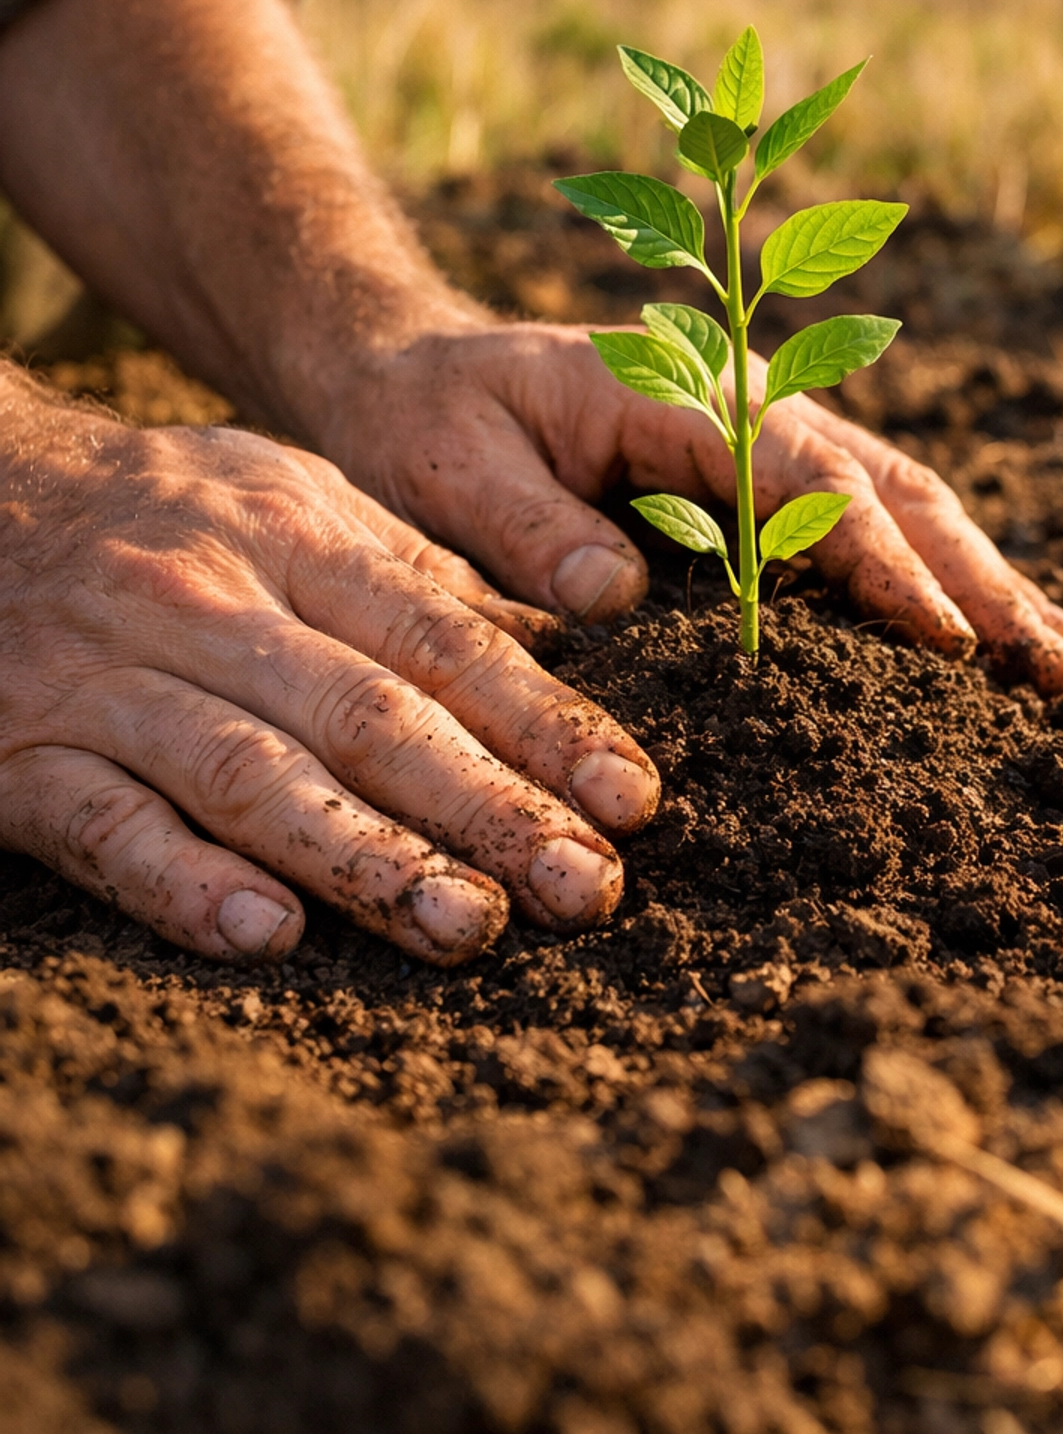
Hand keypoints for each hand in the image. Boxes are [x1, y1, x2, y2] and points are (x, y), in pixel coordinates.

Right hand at [0, 376, 658, 963]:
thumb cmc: (160, 509)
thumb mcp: (288, 498)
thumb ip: (413, 572)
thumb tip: (561, 642)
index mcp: (289, 534)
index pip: (438, 637)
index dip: (541, 721)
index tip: (630, 799)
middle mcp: (207, 601)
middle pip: (366, 712)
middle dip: (487, 805)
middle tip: (587, 888)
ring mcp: (108, 681)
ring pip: (250, 773)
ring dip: (366, 857)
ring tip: (470, 926)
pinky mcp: (19, 758)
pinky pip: (106, 828)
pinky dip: (185, 883)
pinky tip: (265, 935)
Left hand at [320, 322, 1062, 691]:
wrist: (410, 377)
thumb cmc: (423, 422)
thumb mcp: (445, 467)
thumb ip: (525, 526)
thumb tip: (616, 595)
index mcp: (682, 392)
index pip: (805, 480)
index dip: (879, 563)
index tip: (945, 641)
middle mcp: (746, 405)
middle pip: (890, 489)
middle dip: (977, 578)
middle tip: (1057, 666)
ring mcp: (765, 441)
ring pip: (903, 506)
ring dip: (984, 581)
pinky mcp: (762, 482)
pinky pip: (871, 525)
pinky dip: (942, 578)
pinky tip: (1000, 635)